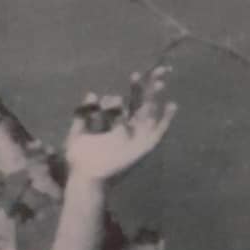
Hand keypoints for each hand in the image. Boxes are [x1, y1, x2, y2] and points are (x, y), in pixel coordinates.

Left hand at [65, 66, 177, 182]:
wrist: (85, 179)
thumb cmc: (79, 160)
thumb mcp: (77, 133)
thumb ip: (83, 114)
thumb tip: (92, 92)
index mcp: (114, 125)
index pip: (128, 100)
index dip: (134, 87)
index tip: (136, 73)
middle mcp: (128, 130)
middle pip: (142, 104)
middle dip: (149, 88)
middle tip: (158, 69)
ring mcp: (136, 138)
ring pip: (150, 115)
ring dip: (156, 99)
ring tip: (160, 82)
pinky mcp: (143, 148)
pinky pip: (158, 133)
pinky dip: (166, 120)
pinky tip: (172, 105)